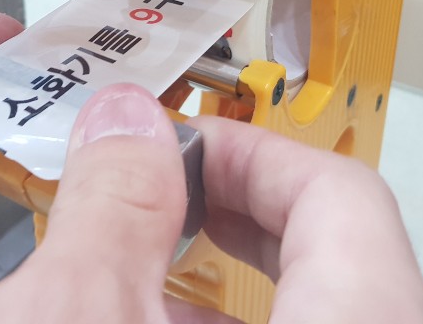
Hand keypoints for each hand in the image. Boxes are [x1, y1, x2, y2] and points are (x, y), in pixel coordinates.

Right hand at [0, 85, 422, 322]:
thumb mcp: (78, 316)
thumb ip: (111, 202)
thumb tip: (125, 118)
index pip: (344, 196)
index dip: (250, 149)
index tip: (173, 143)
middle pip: (331, 252)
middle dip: (224, 206)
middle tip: (151, 190)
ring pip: (300, 313)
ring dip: (206, 281)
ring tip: (124, 264)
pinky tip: (132, 323)